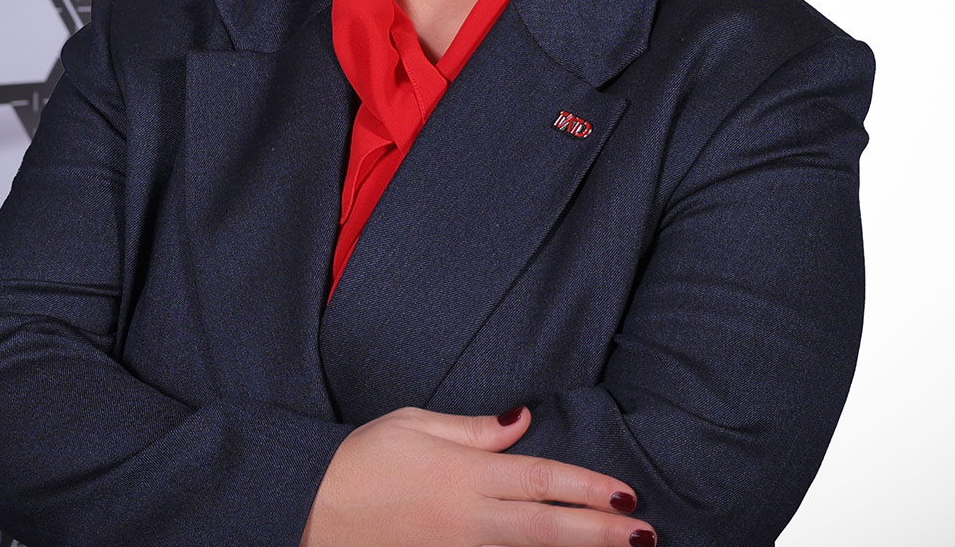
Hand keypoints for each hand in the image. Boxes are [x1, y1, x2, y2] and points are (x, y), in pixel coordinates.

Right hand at [299, 405, 656, 546]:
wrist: (307, 510)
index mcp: (466, 475)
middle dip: (601, 534)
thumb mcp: (416, 425)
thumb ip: (475, 430)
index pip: (541, 480)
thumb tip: (522, 419)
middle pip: (547, 529)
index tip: (626, 495)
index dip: (587, 489)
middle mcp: (469, 519)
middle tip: (646, 536)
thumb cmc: (362, 461)